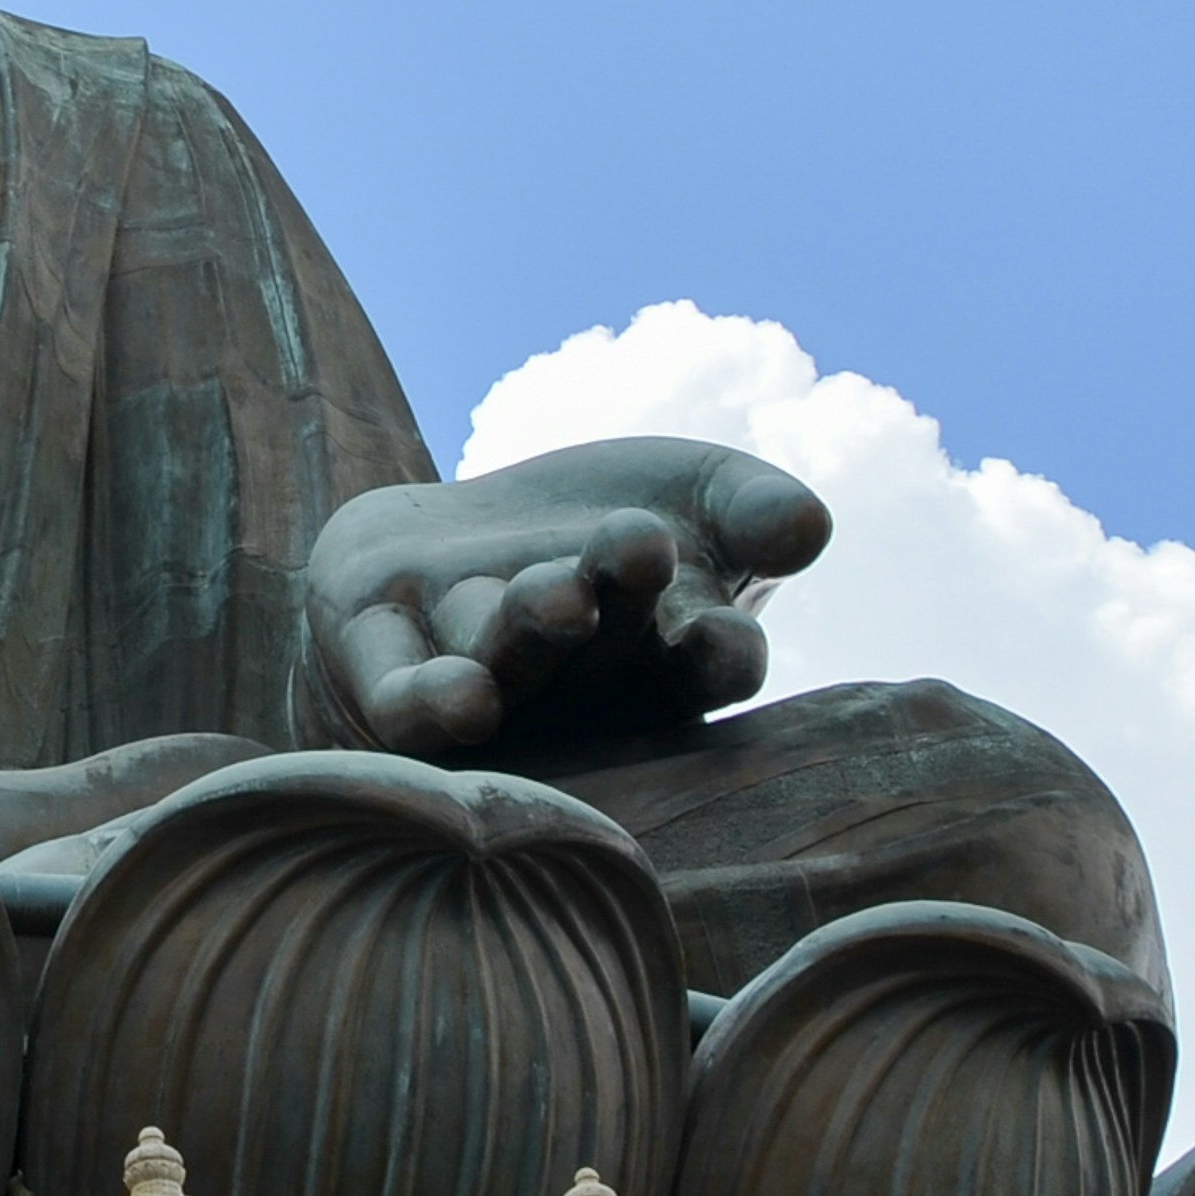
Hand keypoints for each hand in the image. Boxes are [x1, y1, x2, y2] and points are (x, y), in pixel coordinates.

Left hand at [303, 435, 830, 756]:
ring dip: (528, 633)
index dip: (719, 654)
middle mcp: (576, 683)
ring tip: (556, 598)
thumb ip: (755, 512)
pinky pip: (402, 694)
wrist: (475, 534)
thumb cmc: (615, 527)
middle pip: (600, 652)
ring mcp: (481, 672)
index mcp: (667, 658)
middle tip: (635, 551)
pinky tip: (459, 700)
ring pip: (505, 660)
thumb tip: (810, 525)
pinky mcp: (384, 662)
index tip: (726, 635)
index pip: (708, 665)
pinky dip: (427, 700)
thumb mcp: (701, 495)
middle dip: (615, 605)